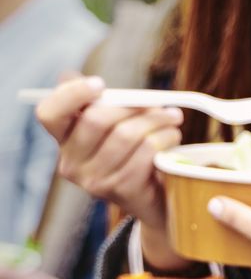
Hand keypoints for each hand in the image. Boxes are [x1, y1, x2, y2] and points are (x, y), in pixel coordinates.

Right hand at [36, 74, 181, 233]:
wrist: (154, 200)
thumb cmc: (133, 153)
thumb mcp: (114, 126)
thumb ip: (99, 102)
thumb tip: (80, 79)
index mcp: (64, 140)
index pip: (49, 113)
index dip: (71, 94)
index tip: (100, 84)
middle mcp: (71, 162)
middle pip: (96, 119)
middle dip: (134, 106)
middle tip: (160, 104)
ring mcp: (93, 180)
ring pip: (126, 134)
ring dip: (157, 121)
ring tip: (172, 119)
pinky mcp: (120, 190)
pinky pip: (146, 153)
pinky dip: (165, 139)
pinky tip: (172, 138)